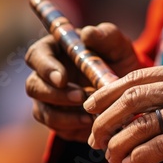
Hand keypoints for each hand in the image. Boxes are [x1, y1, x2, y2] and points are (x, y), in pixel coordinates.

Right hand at [25, 23, 141, 141]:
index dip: (45, 68)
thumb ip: (106, 36)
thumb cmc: (118, 60)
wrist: (128, 89)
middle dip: (55, 95)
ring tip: (91, 115)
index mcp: (54, 50)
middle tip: (81, 97)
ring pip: (42, 111)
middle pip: (33, 86)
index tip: (63, 79)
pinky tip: (92, 124)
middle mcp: (45, 76)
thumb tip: (88, 34)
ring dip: (65, 115)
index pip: (36, 56)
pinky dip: (73, 128)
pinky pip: (57, 128)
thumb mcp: (118, 45)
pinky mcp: (58, 120)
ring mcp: (49, 100)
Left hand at [83, 60, 162, 162]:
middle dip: (105, 119)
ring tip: (109, 155)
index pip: (136, 77)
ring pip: (143, 124)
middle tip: (94, 137)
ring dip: (119, 143)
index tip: (90, 106)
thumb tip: (124, 107)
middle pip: (133, 98)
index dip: (108, 92)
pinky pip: (160, 146)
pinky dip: (140, 156)